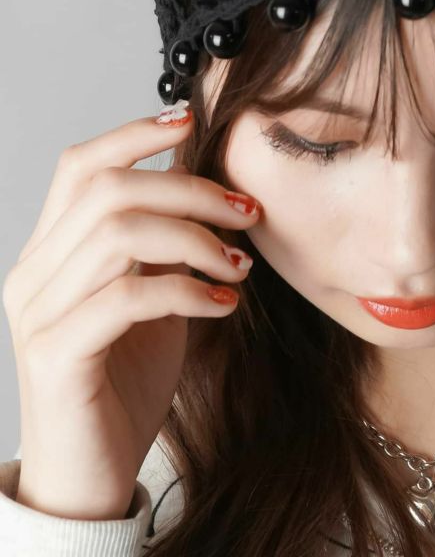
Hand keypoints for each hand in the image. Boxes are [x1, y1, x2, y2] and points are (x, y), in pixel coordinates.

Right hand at [2, 105, 260, 519]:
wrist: (94, 468)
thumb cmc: (127, 376)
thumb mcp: (154, 294)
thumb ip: (165, 243)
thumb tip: (208, 182)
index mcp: (52, 250)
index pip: (80, 166)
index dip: (134, 133)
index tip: (191, 118)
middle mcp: (34, 273)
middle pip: (108, 190)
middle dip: (189, 189)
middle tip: (247, 211)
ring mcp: (39, 313)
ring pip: (118, 234)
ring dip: (195, 238)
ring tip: (240, 264)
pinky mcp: (58, 354)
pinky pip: (128, 297)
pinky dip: (187, 290)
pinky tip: (224, 304)